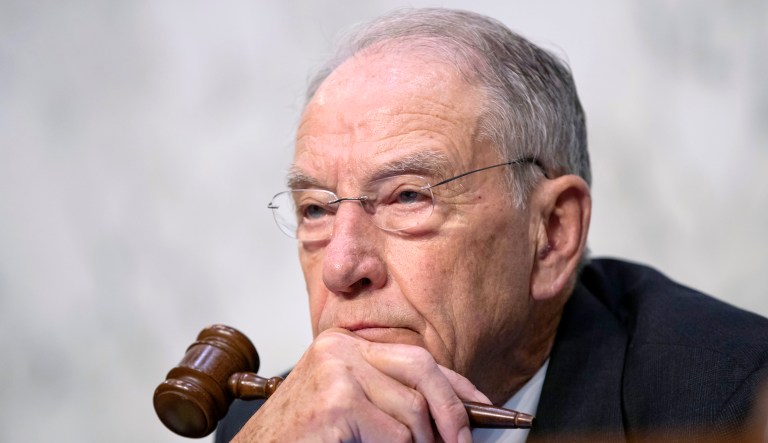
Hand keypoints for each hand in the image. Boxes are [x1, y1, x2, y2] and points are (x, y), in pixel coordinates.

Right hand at [232, 328, 490, 442]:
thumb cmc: (301, 436)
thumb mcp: (350, 406)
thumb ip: (390, 398)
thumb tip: (451, 411)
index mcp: (344, 344)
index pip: (417, 356)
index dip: (455, 384)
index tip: (481, 406)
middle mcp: (339, 348)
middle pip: (422, 369)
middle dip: (453, 411)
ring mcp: (336, 371)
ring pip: (412, 413)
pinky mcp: (336, 403)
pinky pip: (394, 437)